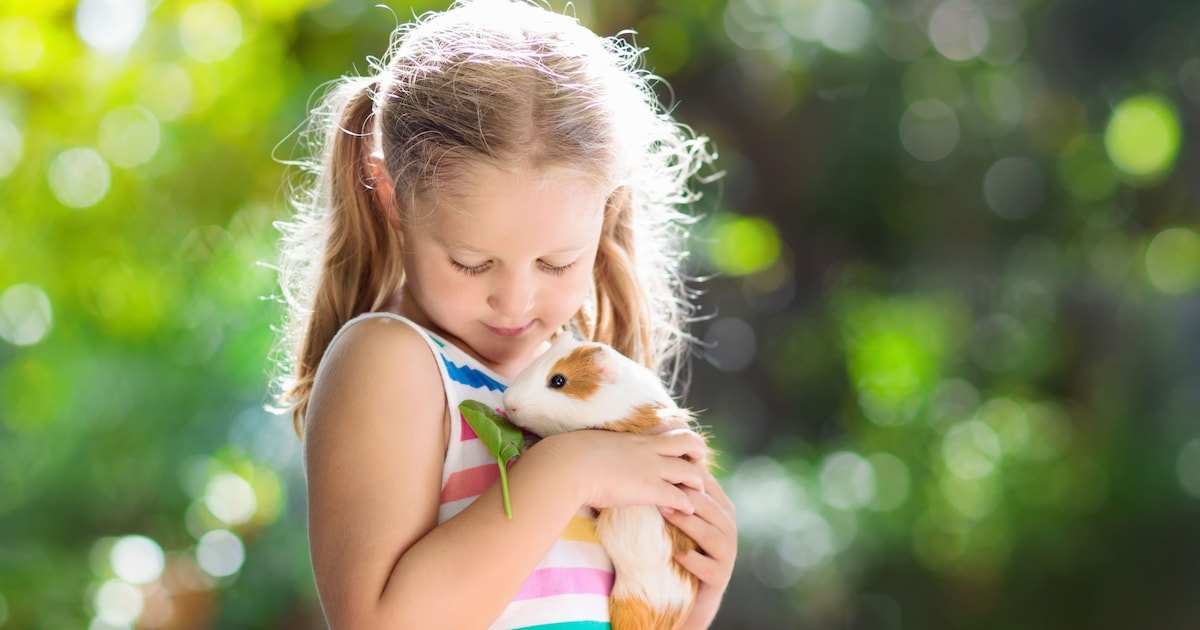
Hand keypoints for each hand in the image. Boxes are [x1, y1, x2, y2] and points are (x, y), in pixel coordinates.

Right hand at [534, 429, 708, 514]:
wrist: (567, 466)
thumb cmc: (570, 456)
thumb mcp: (590, 443)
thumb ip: (600, 446)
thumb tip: (589, 450)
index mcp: (634, 437)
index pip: (668, 427)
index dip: (678, 435)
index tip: (680, 447)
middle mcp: (647, 449)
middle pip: (688, 441)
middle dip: (698, 452)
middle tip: (696, 466)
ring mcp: (651, 468)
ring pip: (691, 470)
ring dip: (697, 482)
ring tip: (696, 493)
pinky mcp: (650, 489)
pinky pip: (680, 497)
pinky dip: (687, 505)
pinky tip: (685, 512)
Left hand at [662, 471, 736, 628]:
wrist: (692, 593)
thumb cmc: (683, 546)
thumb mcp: (682, 518)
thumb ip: (678, 493)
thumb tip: (655, 461)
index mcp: (721, 508)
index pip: (707, 484)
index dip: (686, 473)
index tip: (661, 464)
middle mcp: (728, 528)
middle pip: (709, 506)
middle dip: (685, 496)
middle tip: (659, 487)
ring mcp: (728, 553)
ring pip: (710, 534)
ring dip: (688, 523)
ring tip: (664, 513)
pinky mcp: (720, 576)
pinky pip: (707, 566)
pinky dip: (691, 559)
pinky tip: (674, 553)